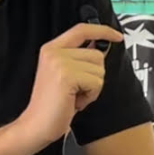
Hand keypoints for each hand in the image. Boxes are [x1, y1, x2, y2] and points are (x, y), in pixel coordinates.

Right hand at [16, 23, 123, 150]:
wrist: (35, 125)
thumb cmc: (53, 104)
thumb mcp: (65, 74)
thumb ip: (79, 59)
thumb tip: (102, 48)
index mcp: (51, 49)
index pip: (82, 29)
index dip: (103, 31)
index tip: (117, 36)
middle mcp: (54, 52)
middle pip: (97, 55)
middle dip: (94, 76)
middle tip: (76, 90)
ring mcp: (59, 63)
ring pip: (99, 70)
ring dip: (93, 87)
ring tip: (74, 96)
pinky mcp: (67, 76)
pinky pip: (97, 82)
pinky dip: (91, 96)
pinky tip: (75, 102)